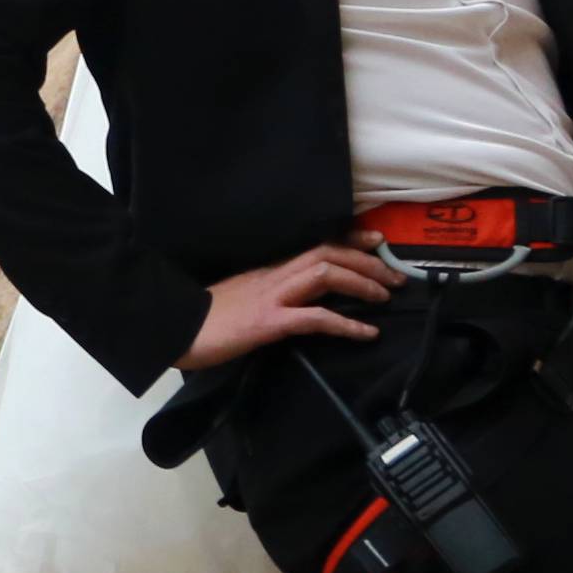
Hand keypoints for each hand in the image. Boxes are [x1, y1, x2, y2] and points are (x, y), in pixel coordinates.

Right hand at [177, 243, 391, 372]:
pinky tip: (366, 333)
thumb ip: (270, 292)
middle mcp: (275, 276)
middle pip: (327, 253)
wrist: (177, 330)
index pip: (315, 245)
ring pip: (325, 274)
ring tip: (385, 296)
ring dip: (361, 282)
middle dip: (366, 261)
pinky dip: (346, 324)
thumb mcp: (243, 297)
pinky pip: (315, 319)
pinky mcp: (269, 322)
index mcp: (269, 270)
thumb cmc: (207, 319)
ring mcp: (272, 297)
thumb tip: (296, 299)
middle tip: (396, 274)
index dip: (350, 238)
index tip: (376, 238)